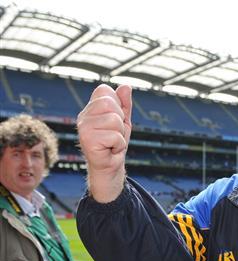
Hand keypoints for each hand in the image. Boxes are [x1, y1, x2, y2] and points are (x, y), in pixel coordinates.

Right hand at [77, 84, 131, 201]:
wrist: (110, 167)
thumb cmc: (114, 144)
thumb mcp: (123, 121)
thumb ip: (124, 104)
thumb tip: (126, 86)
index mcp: (90, 109)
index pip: (105, 91)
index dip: (117, 106)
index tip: (115, 121)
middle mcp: (83, 116)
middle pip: (111, 105)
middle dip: (120, 122)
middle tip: (114, 134)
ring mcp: (83, 128)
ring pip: (114, 121)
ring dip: (120, 135)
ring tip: (112, 143)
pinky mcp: (87, 141)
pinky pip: (114, 136)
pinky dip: (118, 145)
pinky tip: (110, 150)